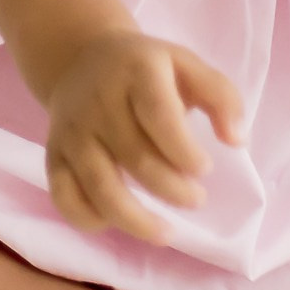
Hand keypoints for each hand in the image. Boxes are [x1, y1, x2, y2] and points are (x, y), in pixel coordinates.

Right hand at [44, 29, 244, 242]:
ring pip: (99, 186)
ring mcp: (72, 130)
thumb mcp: (186, 64)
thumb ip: (222, 97)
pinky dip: (89, 219)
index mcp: (136, 72)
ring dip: (135, 220)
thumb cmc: (146, 69)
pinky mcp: (53, 154)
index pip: (159, 115)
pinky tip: (115, 221)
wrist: (80, 56)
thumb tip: (236, 140)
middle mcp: (98, 101)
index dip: (184, 151)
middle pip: (135, 157)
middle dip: (173, 189)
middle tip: (196, 199)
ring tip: (166, 233)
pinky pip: (65, 197)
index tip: (205, 169)